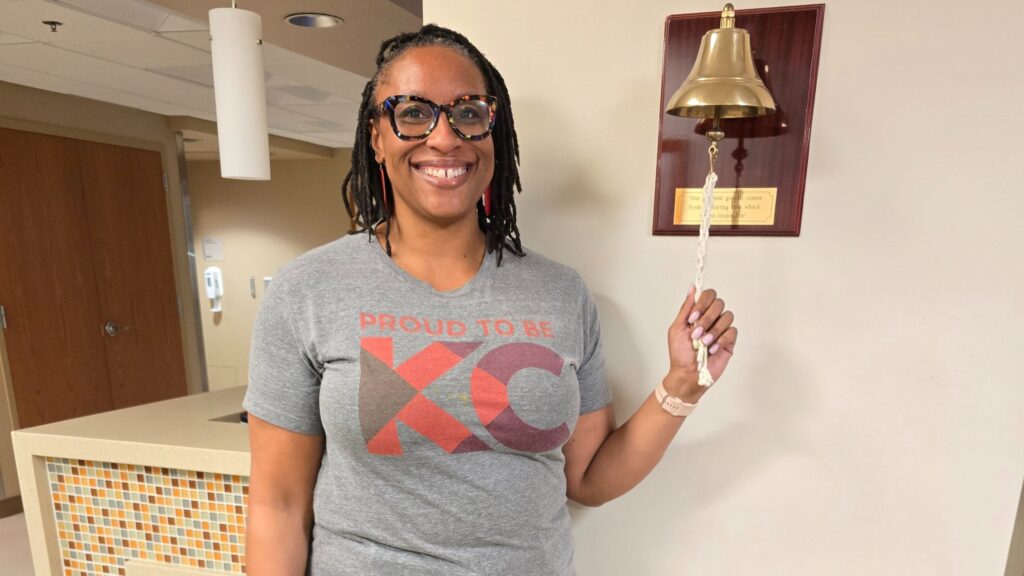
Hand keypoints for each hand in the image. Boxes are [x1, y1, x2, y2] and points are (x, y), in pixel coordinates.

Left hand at [664, 286, 737, 400]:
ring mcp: (721, 329)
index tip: (693, 317)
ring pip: (727, 316)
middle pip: (719, 303)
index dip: (702, 303)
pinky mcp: (730, 341)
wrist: (687, 374)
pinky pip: (732, 331)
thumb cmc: (680, 354)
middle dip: (707, 318)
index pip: (708, 295)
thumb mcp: (677, 329)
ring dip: (713, 330)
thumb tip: (692, 288)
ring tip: (703, 343)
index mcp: (699, 313)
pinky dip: (721, 339)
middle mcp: (712, 318)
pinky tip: (712, 349)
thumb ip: (686, 308)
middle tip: (696, 333)